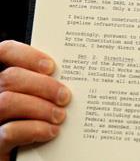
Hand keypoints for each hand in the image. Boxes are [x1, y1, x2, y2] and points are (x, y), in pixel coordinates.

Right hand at [0, 40, 70, 160]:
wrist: (28, 156)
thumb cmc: (33, 120)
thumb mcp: (36, 97)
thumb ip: (41, 84)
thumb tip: (68, 74)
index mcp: (1, 80)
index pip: (4, 52)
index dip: (26, 55)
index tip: (51, 66)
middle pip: (9, 78)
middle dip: (43, 85)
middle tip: (65, 96)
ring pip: (7, 102)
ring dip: (40, 107)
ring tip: (60, 115)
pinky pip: (9, 132)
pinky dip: (34, 129)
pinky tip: (51, 131)